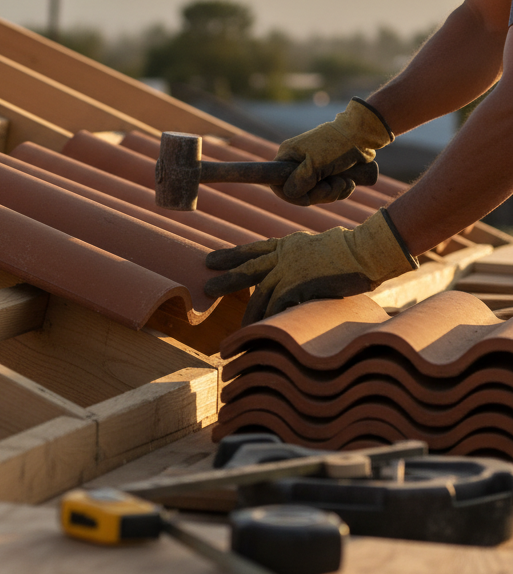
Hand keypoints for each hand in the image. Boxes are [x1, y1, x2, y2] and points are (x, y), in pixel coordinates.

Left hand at [205, 209, 416, 324]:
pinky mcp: (299, 285)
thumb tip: (300, 271)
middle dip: (225, 280)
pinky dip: (271, 318)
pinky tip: (264, 329)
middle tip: (206, 288)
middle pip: (246, 269)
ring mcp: (290, 270)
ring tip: (238, 328)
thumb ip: (302, 257)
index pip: (252, 250)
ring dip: (250, 313)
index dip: (230, 255)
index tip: (211, 260)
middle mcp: (284, 256)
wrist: (367, 248)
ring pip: (261, 294)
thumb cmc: (352, 249)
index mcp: (287, 244)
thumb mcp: (319, 246)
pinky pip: (279, 306)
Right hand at [274, 98, 392, 204]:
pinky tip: (349, 181)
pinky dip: (340, 190)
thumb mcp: (316, 163)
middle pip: (299, 192)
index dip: (290, 196)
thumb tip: (289, 193)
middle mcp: (298, 163)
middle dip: (318, 194)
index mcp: (288, 156)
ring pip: (317, 194)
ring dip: (333, 192)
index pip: (278, 184)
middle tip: (332, 187)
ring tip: (345, 181)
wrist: (364, 135)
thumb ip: (300, 180)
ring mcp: (314, 169)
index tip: (307, 199)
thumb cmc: (338, 145)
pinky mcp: (329, 173)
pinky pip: (330, 191)